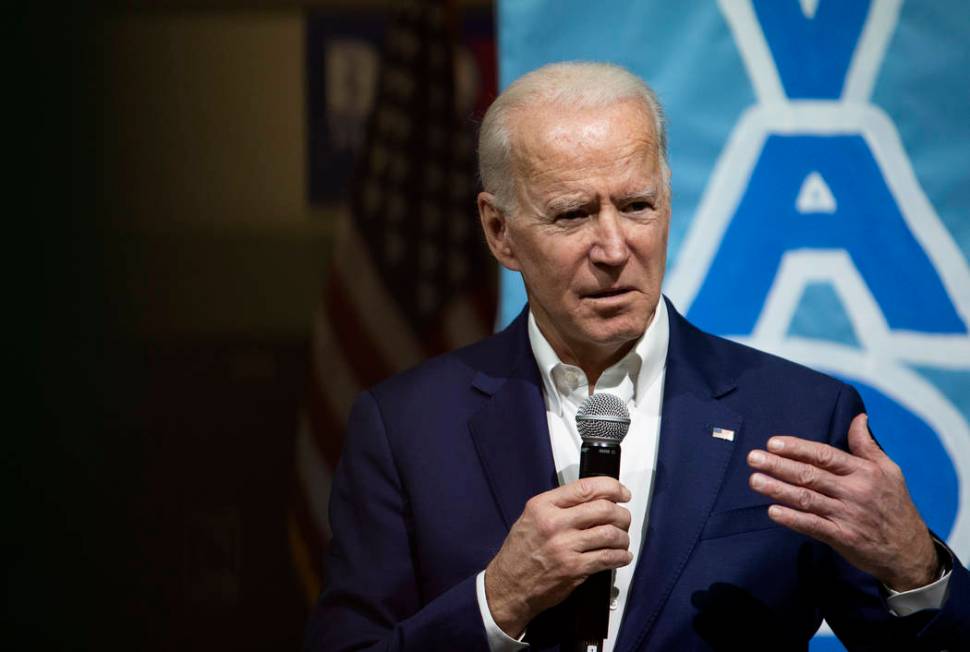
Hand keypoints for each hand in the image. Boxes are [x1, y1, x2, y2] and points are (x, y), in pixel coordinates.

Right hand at [484, 477, 632, 637]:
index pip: (585, 488)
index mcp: (543, 506)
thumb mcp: (532, 517)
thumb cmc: (520, 552)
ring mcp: (565, 547)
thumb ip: (559, 505)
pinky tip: (621, 556)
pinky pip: (608, 558)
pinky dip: (621, 556)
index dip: (611, 487)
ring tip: (622, 540)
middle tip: (624, 518)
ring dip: (623, 537)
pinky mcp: (574, 568)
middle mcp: (554, 523)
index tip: (622, 493)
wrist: (509, 586)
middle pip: (603, 509)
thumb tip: (594, 498)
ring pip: (610, 533)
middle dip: (621, 513)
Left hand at [746, 413, 938, 591]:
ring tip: (755, 480)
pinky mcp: (844, 539)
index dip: (797, 448)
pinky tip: (773, 511)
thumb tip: (858, 418)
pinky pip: (813, 527)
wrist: (911, 552)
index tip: (773, 443)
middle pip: (810, 475)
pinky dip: (793, 519)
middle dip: (779, 465)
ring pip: (807, 499)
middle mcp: (855, 492)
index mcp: (864, 472)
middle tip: (753, 458)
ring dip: (778, 489)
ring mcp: (848, 516)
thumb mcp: (890, 471)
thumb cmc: (896, 506)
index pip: (824, 455)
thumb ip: (867, 446)